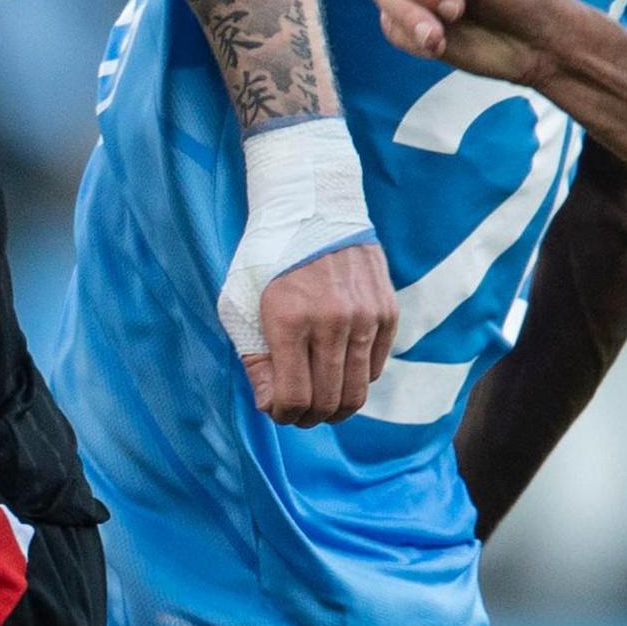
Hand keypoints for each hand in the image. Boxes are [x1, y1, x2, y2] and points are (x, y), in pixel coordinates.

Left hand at [243, 239, 394, 425]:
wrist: (313, 208)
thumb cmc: (267, 259)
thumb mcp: (240, 304)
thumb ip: (254, 360)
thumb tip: (270, 405)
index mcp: (289, 320)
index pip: (293, 397)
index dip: (282, 415)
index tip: (276, 410)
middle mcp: (332, 321)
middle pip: (328, 401)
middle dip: (308, 418)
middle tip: (297, 412)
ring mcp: (365, 316)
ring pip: (356, 392)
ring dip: (335, 407)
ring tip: (318, 401)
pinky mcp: (386, 311)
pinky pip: (375, 367)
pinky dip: (355, 379)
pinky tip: (336, 369)